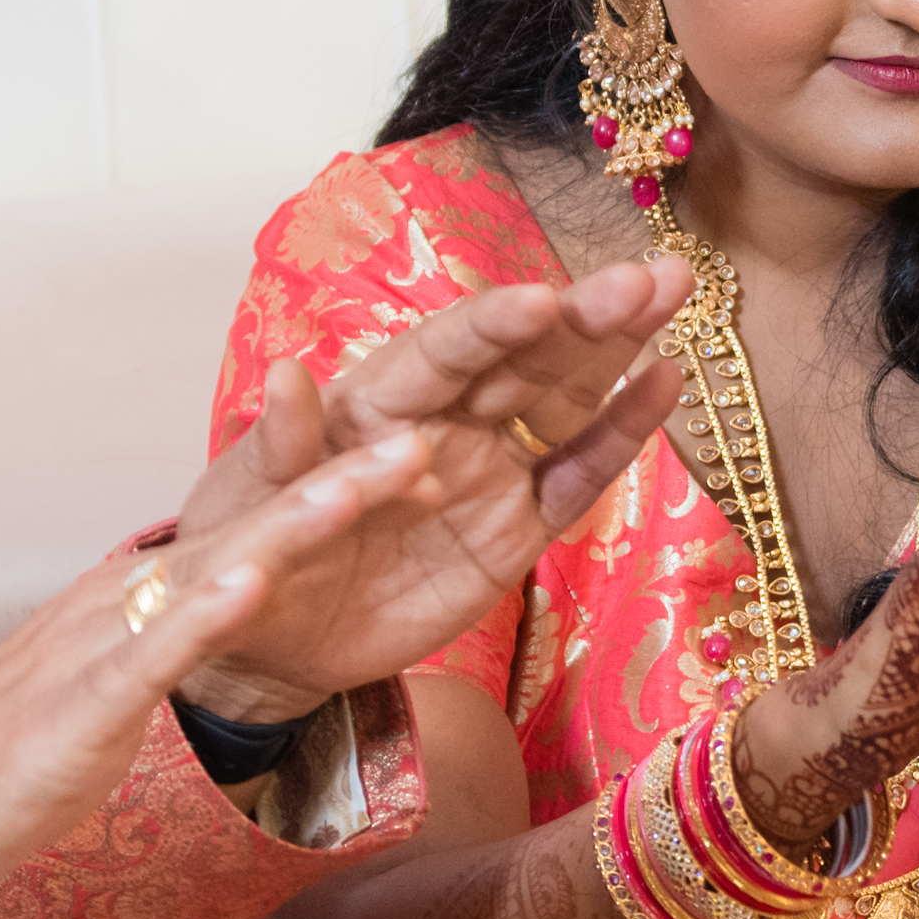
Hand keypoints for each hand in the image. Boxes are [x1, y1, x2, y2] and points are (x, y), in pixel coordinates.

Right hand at [0, 439, 444, 901]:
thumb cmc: (7, 754)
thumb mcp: (116, 687)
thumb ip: (171, 645)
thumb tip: (226, 615)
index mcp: (146, 597)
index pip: (262, 537)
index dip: (343, 501)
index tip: (427, 466)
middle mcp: (131, 598)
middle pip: (257, 528)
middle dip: (348, 485)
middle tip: (433, 439)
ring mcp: (105, 643)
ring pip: (219, 569)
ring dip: (298, 521)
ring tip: (370, 477)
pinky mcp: (82, 703)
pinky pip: (154, 652)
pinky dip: (207, 616)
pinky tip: (256, 584)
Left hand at [177, 258, 691, 722]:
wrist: (267, 643)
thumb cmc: (245, 552)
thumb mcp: (248, 501)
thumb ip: (279, 442)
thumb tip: (286, 373)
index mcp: (376, 398)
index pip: (445, 350)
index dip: (496, 324)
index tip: (546, 299)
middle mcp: (442, 419)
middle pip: (524, 357)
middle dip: (587, 314)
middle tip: (656, 275)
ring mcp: (486, 469)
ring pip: (563, 398)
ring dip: (618, 348)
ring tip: (673, 293)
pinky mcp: (516, 529)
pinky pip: (575, 475)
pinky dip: (620, 433)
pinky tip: (663, 383)